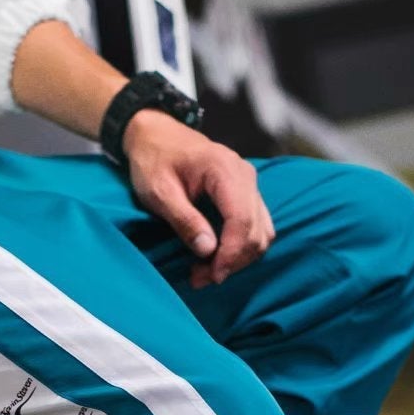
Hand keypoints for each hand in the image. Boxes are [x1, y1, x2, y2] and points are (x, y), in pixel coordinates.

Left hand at [123, 112, 274, 287]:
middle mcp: (244, 175)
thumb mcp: (160, 192)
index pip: (241, 219)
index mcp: (223, 169)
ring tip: (205, 272)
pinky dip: (240, 248)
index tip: (212, 275)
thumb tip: (208, 250)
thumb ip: (184, 220)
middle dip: (232, 261)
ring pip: (260, 232)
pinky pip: (255, 226)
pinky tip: (215, 257)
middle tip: (200, 279)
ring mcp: (248, 183)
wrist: (155, 135)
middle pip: (256, 230)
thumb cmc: (154, 160)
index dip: (230, 253)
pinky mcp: (245, 193)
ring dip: (238, 258)